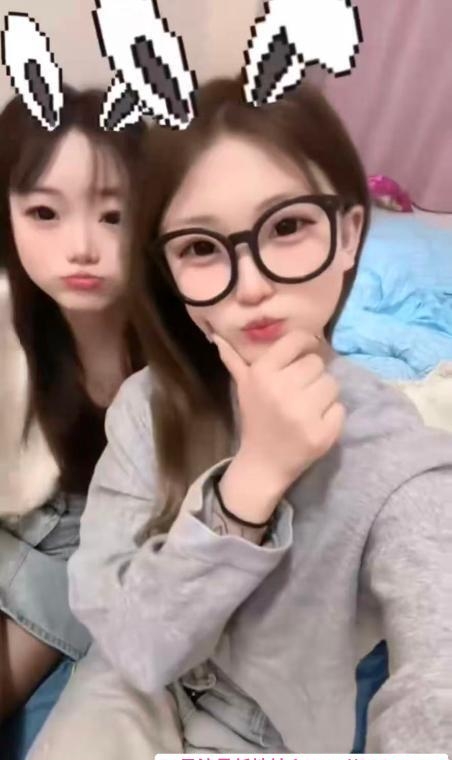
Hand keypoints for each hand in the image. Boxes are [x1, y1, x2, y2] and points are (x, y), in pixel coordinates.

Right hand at [213, 330, 343, 505]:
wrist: (263, 462)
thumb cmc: (256, 418)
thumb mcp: (243, 387)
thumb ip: (234, 360)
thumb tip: (217, 335)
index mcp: (262, 373)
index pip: (297, 340)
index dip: (307, 343)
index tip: (306, 352)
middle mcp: (282, 389)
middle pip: (317, 363)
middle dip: (312, 376)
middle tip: (301, 391)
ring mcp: (303, 412)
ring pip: (332, 384)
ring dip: (324, 395)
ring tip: (308, 407)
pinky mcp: (321, 433)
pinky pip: (340, 408)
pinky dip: (331, 415)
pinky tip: (315, 423)